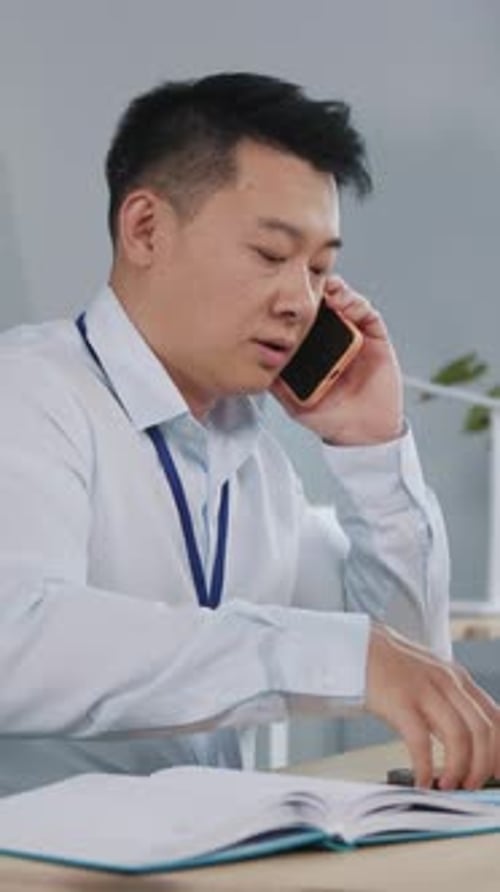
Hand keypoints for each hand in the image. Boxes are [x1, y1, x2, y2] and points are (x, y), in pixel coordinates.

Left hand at [272, 276, 402, 444]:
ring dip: (335, 291)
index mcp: (313, 350)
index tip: (282, 295)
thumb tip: (255, 364)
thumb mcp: (294, 403)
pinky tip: (345, 303)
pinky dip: (357, 304)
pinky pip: (367, 314)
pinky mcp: (375, 337)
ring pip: (345, 302)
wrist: (364, 433)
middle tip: (304, 285)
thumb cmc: (331, 418)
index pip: (303, 319)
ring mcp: (354, 336)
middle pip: (323, 305)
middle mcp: (333, 339)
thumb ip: (278, 384)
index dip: (295, 305)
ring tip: (326, 290)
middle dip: (315, 291)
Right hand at [366, 624, 499, 789]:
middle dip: (482, 766)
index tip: (498, 775)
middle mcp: (447, 681)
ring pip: (459, 736)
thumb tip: (468, 747)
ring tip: (447, 785)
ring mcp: (424, 690)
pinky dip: (425, 768)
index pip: (496, 718)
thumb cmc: (392, 670)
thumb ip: (450, 705)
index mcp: (458, 679)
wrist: (355, 647)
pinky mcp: (399, 701)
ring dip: (458, 769)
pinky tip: (421, 781)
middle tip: (471, 786)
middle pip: (482, 730)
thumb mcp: (431, 680)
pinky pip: (421, 741)